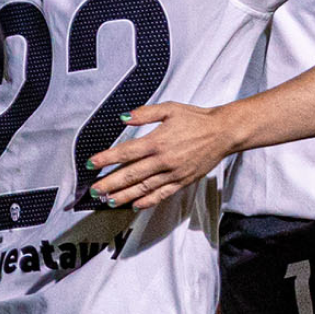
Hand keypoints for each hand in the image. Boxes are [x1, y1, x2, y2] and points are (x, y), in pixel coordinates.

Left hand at [88, 103, 238, 209]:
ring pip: (143, 188)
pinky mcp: (182, 181)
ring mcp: (173, 173)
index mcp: (157, 141)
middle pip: (130, 174)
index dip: (107, 159)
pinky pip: (162, 194)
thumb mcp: (170, 108)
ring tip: (109, 200)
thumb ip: (145, 113)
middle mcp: (163, 160)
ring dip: (124, 195)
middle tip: (94, 190)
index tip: (92, 164)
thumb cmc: (197, 119)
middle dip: (109, 183)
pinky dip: (147, 201)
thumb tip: (124, 117)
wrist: (222, 132)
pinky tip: (136, 205)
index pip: (126, 152)